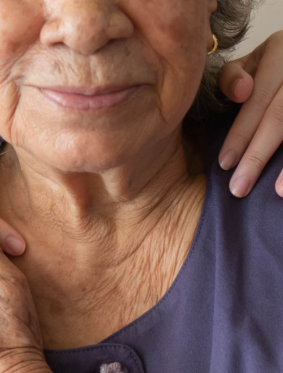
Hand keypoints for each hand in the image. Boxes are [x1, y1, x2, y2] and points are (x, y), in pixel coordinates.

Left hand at [217, 31, 282, 196]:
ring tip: (279, 193)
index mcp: (282, 50)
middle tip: (238, 188)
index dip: (240, 133)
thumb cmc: (278, 64)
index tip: (224, 164)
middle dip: (258, 155)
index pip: (257, 99)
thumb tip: (241, 93)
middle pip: (281, 116)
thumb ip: (233, 77)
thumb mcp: (255, 60)